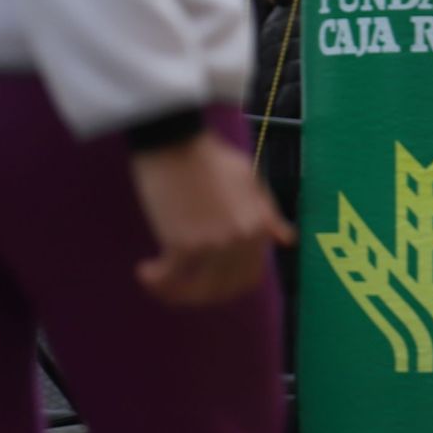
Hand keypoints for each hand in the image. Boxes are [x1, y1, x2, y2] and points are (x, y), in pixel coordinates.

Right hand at [131, 131, 295, 306]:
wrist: (175, 139)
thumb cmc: (209, 156)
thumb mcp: (250, 180)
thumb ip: (268, 213)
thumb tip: (287, 239)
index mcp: (258, 228)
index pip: (249, 276)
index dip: (228, 285)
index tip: (207, 280)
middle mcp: (241, 241)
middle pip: (222, 288)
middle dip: (200, 293)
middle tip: (179, 285)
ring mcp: (213, 245)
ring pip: (196, 290)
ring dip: (176, 293)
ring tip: (158, 282)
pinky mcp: (183, 244)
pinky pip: (170, 278)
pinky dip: (156, 279)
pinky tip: (145, 272)